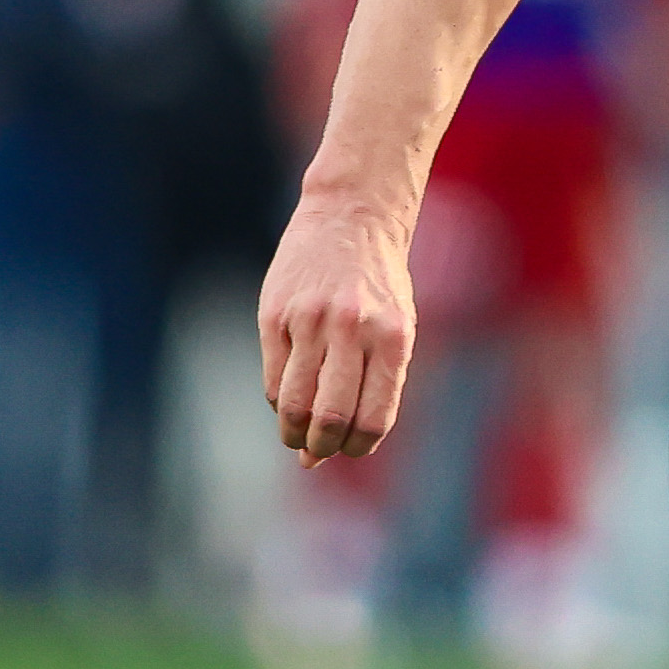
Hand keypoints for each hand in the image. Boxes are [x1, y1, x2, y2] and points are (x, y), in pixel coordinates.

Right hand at [260, 188, 418, 459]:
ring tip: (297, 435)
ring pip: (292, 405)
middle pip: (329, 419)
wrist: (351, 217)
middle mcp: (350, 329)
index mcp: (391, 338)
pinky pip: (274, 379)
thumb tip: (331, 451)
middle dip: (322, 448)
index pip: (372, 419)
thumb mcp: (396, 329)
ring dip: (293, 434)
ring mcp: (308, 321)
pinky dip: (280, 401)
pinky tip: (289, 397)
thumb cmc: (378, 285)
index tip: (350, 447)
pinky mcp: (273, 314)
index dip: (358, 447)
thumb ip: (374, 387)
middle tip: (317, 451)